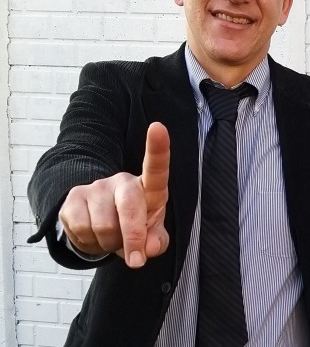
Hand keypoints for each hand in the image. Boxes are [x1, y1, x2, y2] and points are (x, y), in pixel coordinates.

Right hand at [58, 122, 170, 267]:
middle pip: (129, 208)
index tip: (158, 127)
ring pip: (104, 226)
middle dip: (133, 239)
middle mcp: (122, 181)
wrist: (100, 225)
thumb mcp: (152, 235)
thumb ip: (157, 242)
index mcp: (148, 188)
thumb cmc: (135, 225)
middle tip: (136, 261)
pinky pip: (81, 230)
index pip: (156, 168)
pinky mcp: (72, 199)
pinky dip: (90, 244)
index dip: (158, 149)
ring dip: (109, 244)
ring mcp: (95, 188)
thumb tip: (149, 248)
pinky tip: (94, 236)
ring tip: (112, 239)